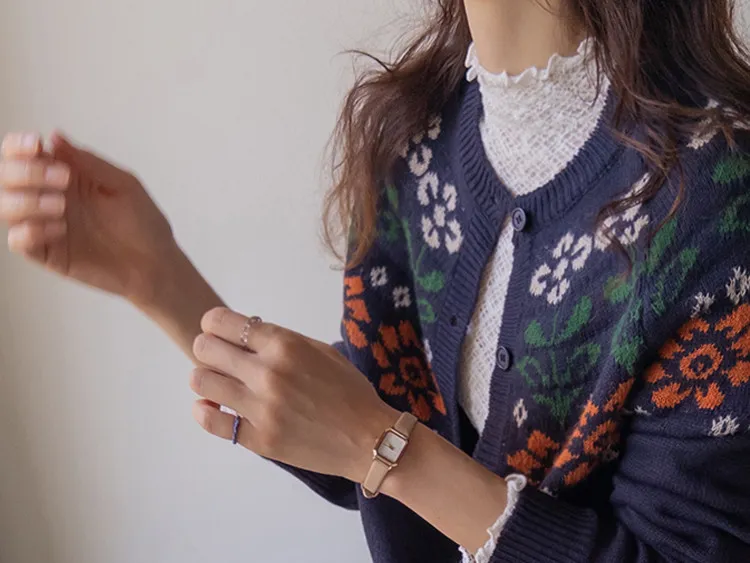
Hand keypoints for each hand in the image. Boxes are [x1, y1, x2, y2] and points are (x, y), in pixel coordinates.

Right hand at [0, 132, 175, 300]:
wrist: (156, 263)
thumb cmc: (144, 223)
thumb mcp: (123, 184)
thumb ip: (89, 162)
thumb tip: (55, 137)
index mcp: (64, 176)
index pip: (24, 155)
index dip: (19, 146)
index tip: (36, 145)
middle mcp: (48, 198)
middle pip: (8, 177)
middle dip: (27, 172)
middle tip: (63, 178)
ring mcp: (45, 226)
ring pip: (6, 206)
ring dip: (27, 201)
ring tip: (61, 206)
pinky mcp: (48, 253)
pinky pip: (17, 241)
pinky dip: (30, 231)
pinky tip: (59, 229)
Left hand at [189, 307, 398, 482]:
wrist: (368, 439)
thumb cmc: (349, 390)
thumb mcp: (320, 351)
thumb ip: (281, 341)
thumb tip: (244, 336)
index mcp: (285, 345)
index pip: (221, 322)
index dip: (214, 325)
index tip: (219, 333)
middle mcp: (267, 372)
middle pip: (204, 348)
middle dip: (207, 349)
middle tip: (219, 360)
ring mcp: (260, 408)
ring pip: (200, 382)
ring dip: (207, 379)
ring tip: (222, 385)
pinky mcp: (258, 439)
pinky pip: (211, 421)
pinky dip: (206, 412)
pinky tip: (216, 409)